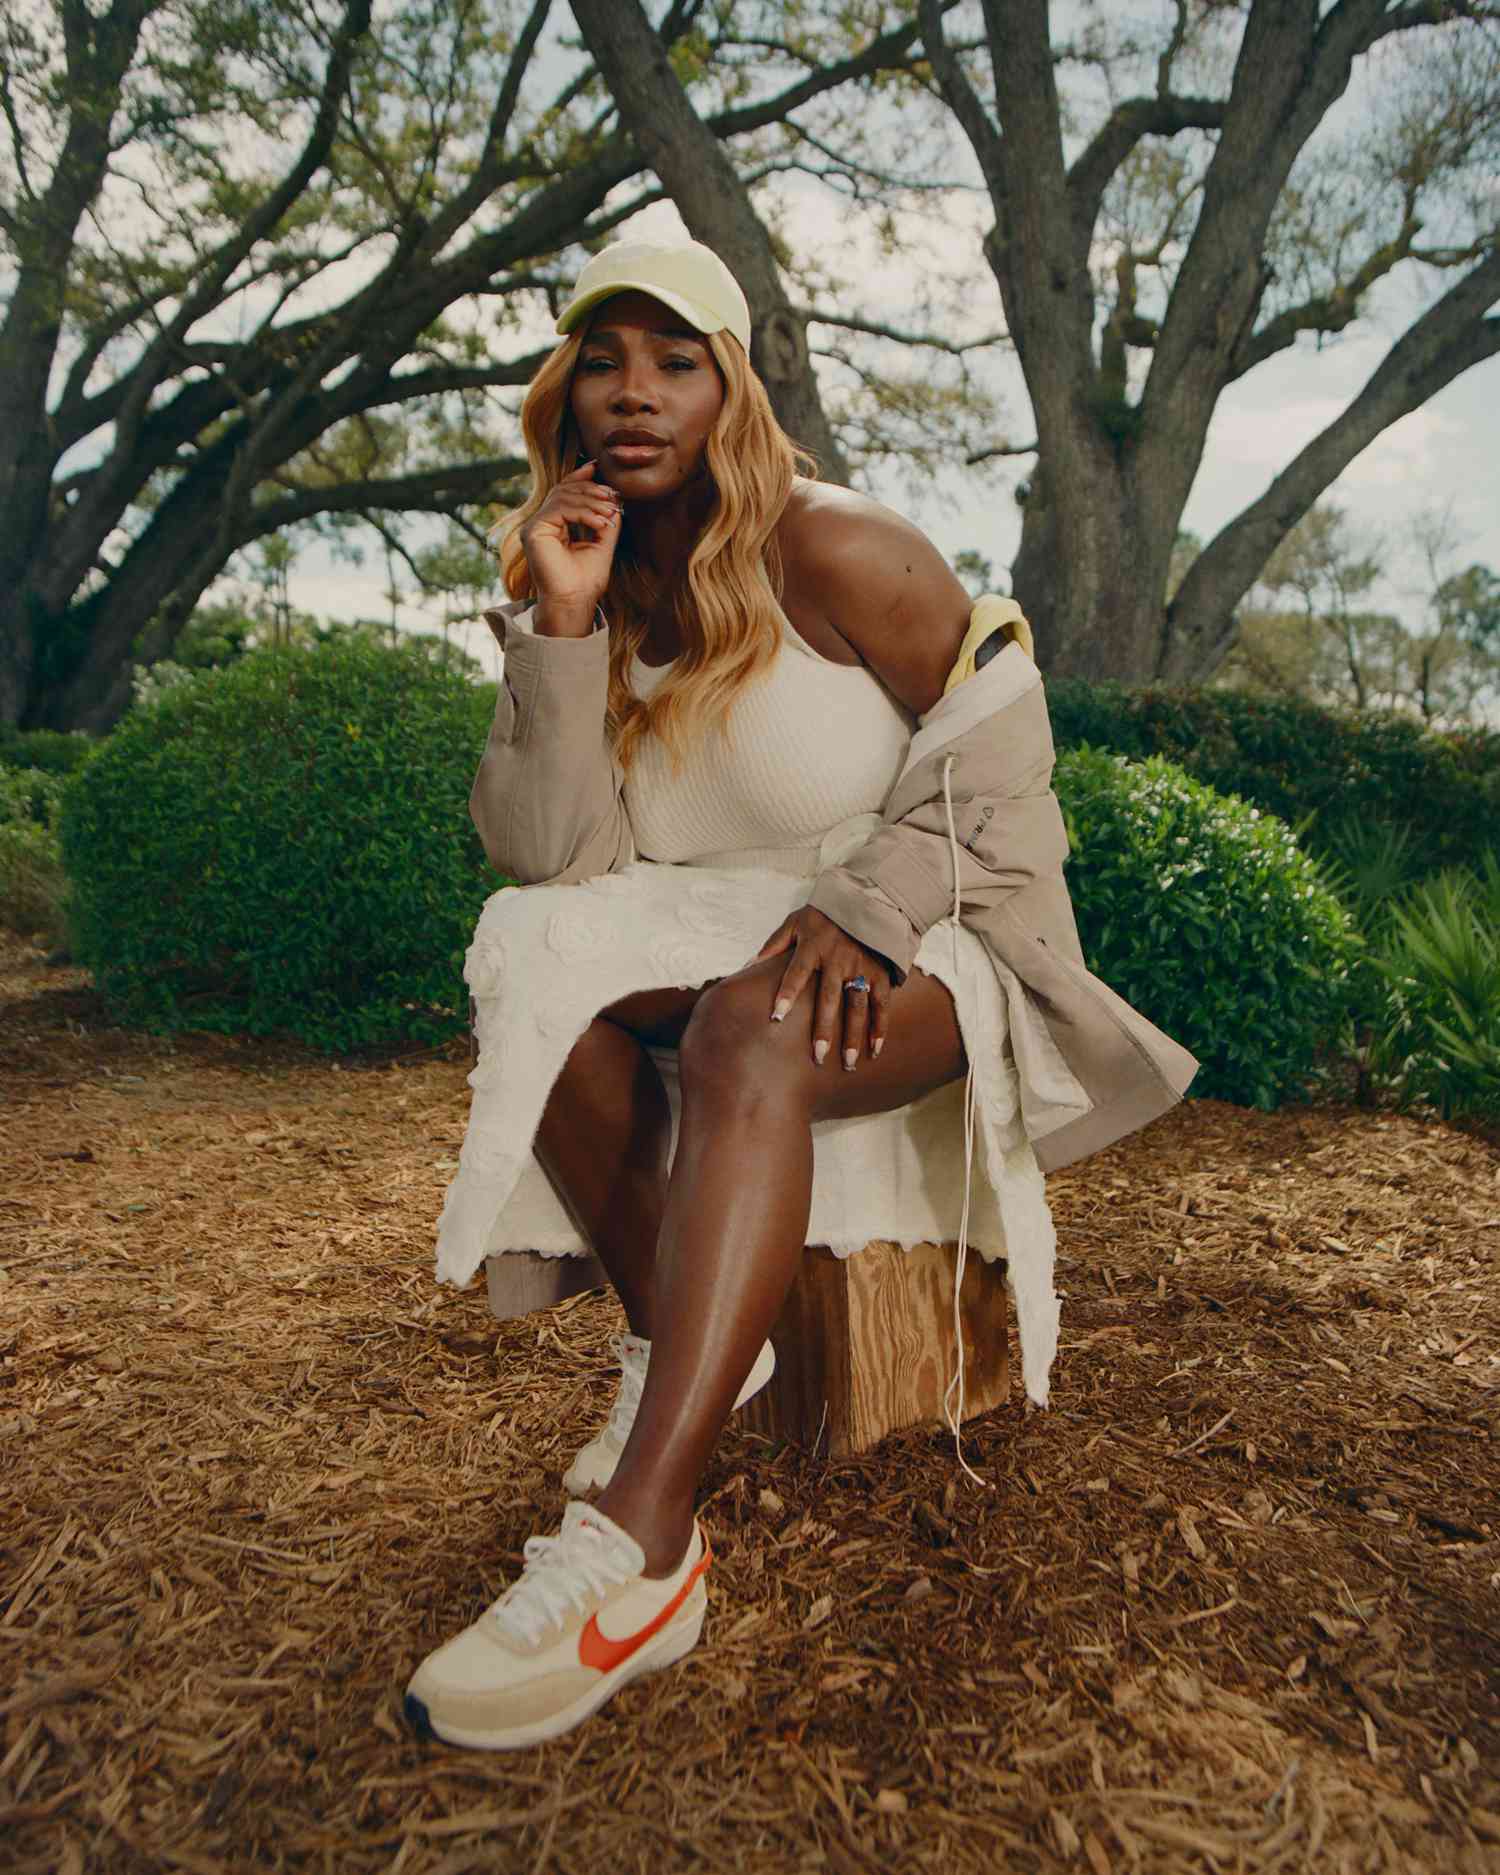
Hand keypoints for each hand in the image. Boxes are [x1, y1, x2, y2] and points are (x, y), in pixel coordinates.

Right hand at [518, 462, 621, 627]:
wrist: (574, 602)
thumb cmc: (585, 580)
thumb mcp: (601, 543)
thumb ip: (605, 520)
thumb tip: (613, 498)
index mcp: (552, 526)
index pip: (563, 492)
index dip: (579, 478)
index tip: (596, 468)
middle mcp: (540, 524)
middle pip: (563, 490)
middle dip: (591, 490)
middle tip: (613, 497)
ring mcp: (535, 527)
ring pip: (563, 497)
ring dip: (591, 501)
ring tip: (610, 512)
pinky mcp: (534, 531)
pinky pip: (560, 509)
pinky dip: (583, 512)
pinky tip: (600, 522)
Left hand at [753, 906, 891, 1069]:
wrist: (866, 899)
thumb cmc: (823, 914)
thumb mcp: (795, 922)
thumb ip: (773, 945)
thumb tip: (747, 966)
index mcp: (813, 946)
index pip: (797, 973)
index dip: (787, 993)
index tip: (776, 1016)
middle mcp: (838, 959)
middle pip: (829, 999)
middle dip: (823, 1029)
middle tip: (818, 1056)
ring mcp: (861, 966)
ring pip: (857, 1006)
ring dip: (854, 1035)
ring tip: (848, 1063)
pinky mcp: (880, 971)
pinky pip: (881, 1002)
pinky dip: (880, 1025)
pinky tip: (875, 1048)